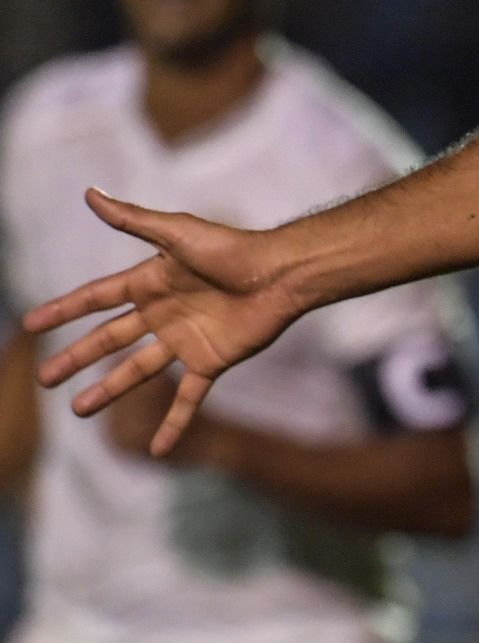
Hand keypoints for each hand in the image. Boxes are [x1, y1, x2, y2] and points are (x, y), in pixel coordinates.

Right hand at [24, 190, 306, 456]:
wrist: (282, 274)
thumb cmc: (233, 249)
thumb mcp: (177, 233)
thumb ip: (133, 220)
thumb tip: (89, 193)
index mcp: (151, 282)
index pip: (96, 298)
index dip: (64, 310)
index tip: (32, 323)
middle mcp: (163, 312)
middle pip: (109, 339)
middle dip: (76, 357)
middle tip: (44, 379)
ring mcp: (185, 339)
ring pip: (138, 370)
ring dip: (109, 390)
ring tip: (79, 410)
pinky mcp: (212, 361)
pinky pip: (188, 398)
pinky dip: (173, 423)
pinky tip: (158, 450)